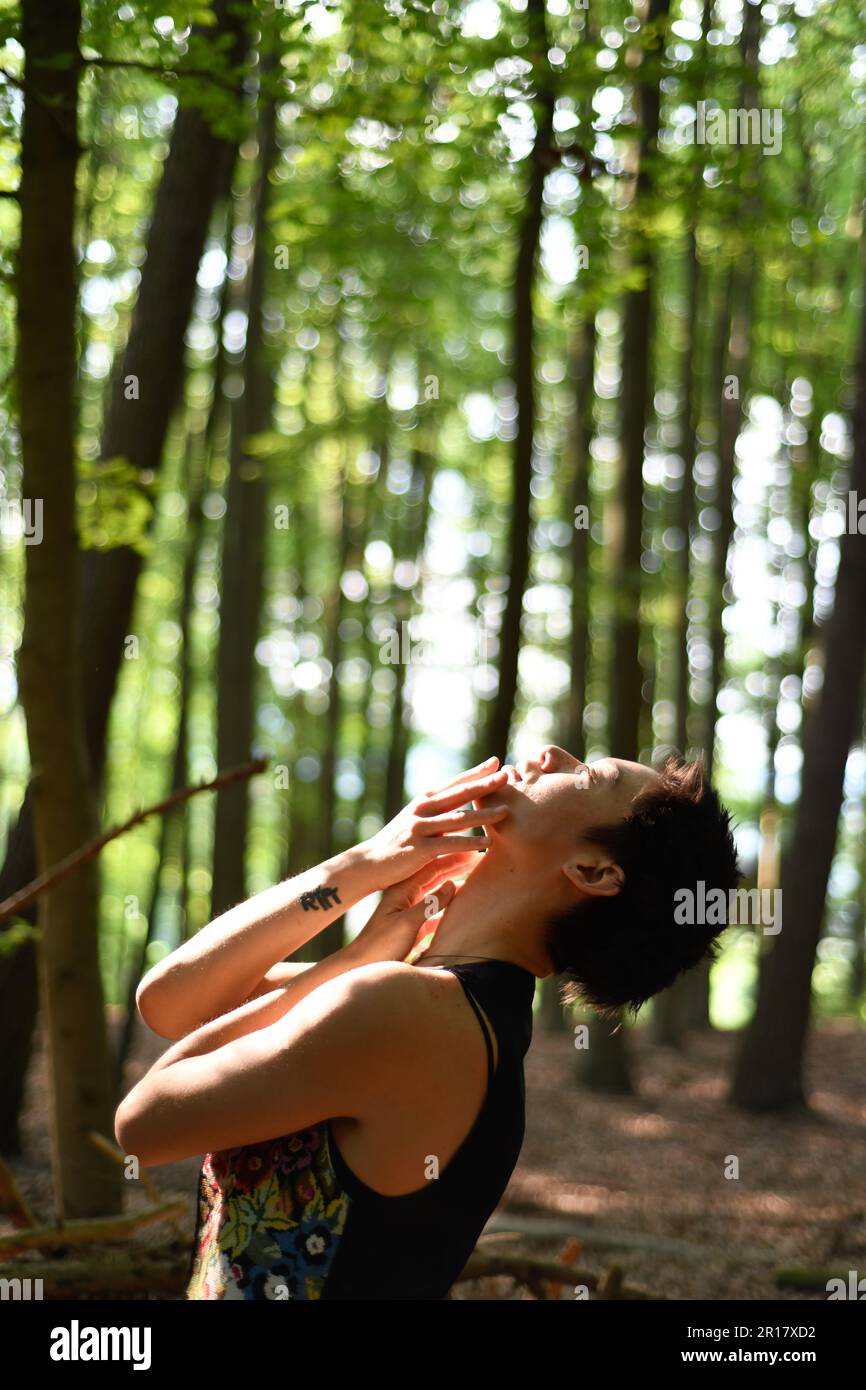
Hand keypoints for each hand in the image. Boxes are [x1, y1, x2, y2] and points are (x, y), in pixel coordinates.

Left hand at [350, 854, 476, 964]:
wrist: (361, 965)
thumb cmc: (381, 945)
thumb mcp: (407, 923)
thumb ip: (430, 904)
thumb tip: (452, 884)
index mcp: (403, 890)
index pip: (432, 867)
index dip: (453, 858)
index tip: (473, 851)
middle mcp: (406, 896)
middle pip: (436, 876)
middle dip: (456, 866)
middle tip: (479, 858)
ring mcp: (410, 911)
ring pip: (437, 893)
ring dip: (455, 885)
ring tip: (474, 876)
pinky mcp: (413, 926)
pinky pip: (436, 912)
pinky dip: (450, 906)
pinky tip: (462, 905)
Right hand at [358, 757, 508, 890]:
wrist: (369, 862)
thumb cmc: (397, 843)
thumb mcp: (416, 821)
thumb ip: (437, 815)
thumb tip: (462, 813)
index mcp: (424, 800)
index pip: (455, 783)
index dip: (476, 772)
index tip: (497, 762)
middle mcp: (422, 809)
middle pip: (459, 794)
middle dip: (485, 785)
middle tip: (508, 777)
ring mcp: (420, 828)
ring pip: (458, 819)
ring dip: (483, 815)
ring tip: (506, 811)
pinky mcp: (419, 848)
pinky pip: (449, 844)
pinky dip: (470, 843)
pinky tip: (487, 843)